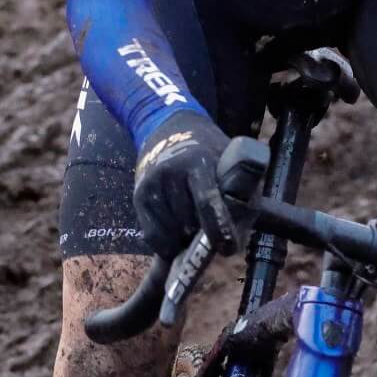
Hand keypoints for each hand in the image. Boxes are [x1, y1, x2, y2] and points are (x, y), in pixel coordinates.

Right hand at [133, 112, 237, 258]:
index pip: (207, 201)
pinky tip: (177, 235)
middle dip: (203, 237)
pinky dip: (166, 244)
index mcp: (199, 161)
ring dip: (184, 241)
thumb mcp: (229, 161)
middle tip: (214, 238)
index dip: (218, 228)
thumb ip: (239, 193)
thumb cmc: (209, 151)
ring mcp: (151, 184)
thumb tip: (237, 238)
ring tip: (195, 229)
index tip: (228, 249)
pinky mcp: (138, 195)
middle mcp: (170, 171)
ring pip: (170, 233)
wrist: (169, 128)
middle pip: (188, 222)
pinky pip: (152, 236)